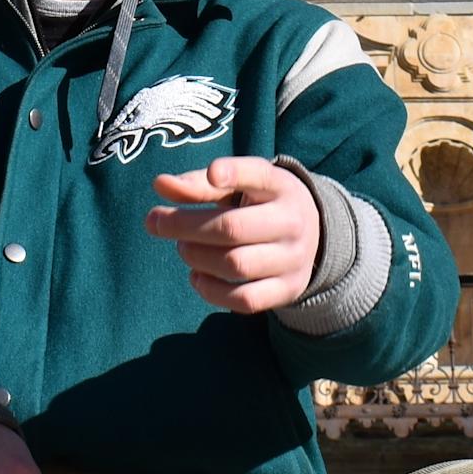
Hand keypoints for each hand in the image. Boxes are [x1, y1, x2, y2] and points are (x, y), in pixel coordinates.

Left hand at [146, 156, 322, 315]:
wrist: (314, 237)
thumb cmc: (260, 204)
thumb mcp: (238, 187)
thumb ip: (198, 185)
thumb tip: (160, 185)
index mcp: (280, 186)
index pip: (258, 175)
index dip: (234, 173)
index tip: (213, 173)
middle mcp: (292, 221)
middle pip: (232, 228)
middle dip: (185, 226)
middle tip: (158, 222)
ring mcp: (293, 259)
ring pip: (236, 265)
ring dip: (197, 258)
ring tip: (183, 247)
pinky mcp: (288, 289)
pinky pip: (245, 300)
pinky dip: (212, 291)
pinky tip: (196, 276)